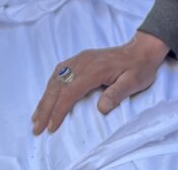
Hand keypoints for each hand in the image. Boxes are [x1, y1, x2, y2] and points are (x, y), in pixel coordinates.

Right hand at [31, 32, 169, 133]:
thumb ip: (117, 94)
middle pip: (58, 86)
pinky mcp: (80, 60)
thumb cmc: (139, 68)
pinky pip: (59, 73)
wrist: (141, 50)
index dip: (59, 109)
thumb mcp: (134, 82)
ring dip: (45, 98)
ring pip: (56, 79)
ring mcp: (80, 59)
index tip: (52, 126)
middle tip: (37, 127)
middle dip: (45, 107)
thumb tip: (101, 108)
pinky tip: (46, 97)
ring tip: (36, 116)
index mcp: (95, 69)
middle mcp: (83, 62)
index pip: (71, 91)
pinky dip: (50, 87)